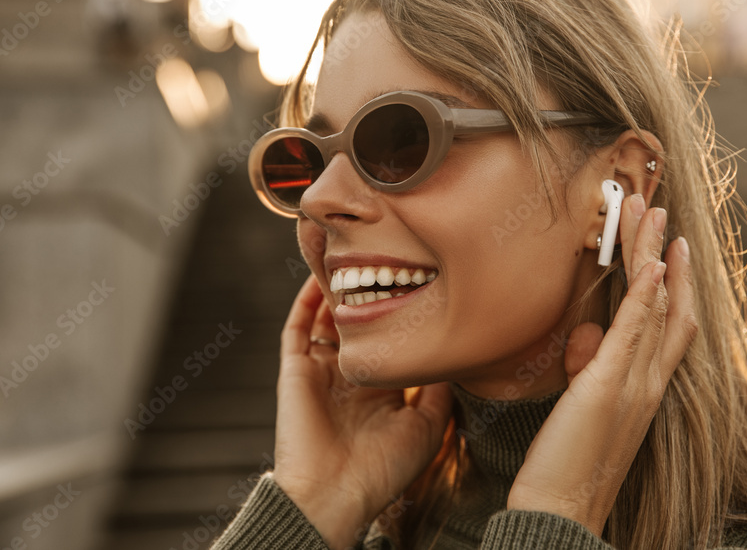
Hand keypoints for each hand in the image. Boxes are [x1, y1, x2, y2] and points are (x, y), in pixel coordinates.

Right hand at [271, 276, 452, 549]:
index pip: (388, 339)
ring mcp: (320, 370)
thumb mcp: (427, 425)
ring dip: (335, 288)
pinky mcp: (295, 369)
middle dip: (367, 291)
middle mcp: (348, 375)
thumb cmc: (383, 468)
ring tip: (350, 253)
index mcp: (378, 388)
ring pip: (325, 317)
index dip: (400, 312)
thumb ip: (439, 388)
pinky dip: (305, 300)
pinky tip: (320, 275)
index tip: (420, 280)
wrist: (335, 493)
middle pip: (355, 322)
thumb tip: (450, 354)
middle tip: (383, 255)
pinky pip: (296, 326)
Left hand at [506, 195, 697, 534]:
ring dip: (653, 255)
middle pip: (670, 304)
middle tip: (659, 211)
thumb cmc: (568, 461)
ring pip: (656, 307)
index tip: (671, 246)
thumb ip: (590, 366)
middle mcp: (651, 382)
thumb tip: (586, 334)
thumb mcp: (582, 404)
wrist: (561, 509)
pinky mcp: (610, 387)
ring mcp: (636, 384)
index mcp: (646, 386)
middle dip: (665, 253)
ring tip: (650, 214)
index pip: (670, 323)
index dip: (675, 281)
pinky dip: (646, 295)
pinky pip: (636, 333)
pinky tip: (650, 263)